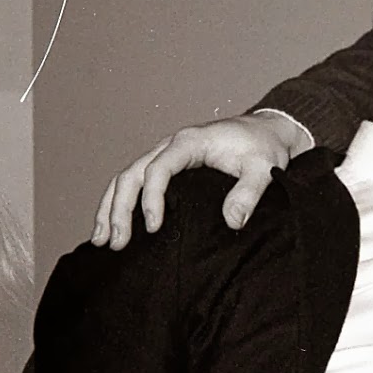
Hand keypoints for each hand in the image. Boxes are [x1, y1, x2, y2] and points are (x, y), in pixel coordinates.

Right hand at [90, 113, 310, 249]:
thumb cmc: (265, 146)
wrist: (269, 130)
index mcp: (191, 142)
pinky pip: (137, 181)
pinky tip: (113, 225)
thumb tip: (232, 221)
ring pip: (127, 178)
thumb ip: (250, 193)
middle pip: (132, 174)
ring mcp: (167, 154)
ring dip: (111, 208)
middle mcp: (172, 145)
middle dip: (119, 209)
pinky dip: (120, 202)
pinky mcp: (169, 165)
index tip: (154, 227)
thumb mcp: (264, 168)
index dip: (151, 198)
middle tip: (117, 242)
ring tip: (102, 240)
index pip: (159, 168)